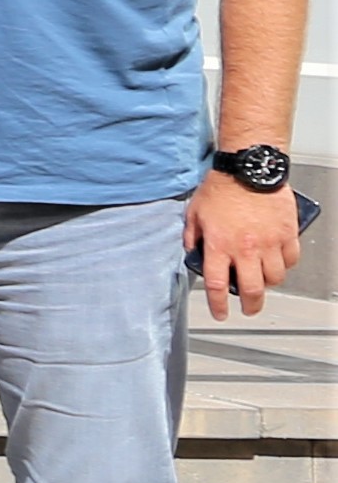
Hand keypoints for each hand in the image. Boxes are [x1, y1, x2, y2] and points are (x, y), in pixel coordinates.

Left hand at [190, 176, 306, 320]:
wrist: (249, 169)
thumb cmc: (221, 187)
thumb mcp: (194, 213)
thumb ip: (191, 236)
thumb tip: (191, 252)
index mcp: (219, 246)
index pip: (216, 285)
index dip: (217, 305)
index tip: (220, 313)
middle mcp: (245, 249)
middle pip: (251, 290)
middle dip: (250, 306)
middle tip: (248, 309)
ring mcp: (269, 243)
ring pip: (274, 278)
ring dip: (267, 284)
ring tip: (261, 281)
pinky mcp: (287, 234)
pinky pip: (291, 259)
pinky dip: (285, 265)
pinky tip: (278, 262)